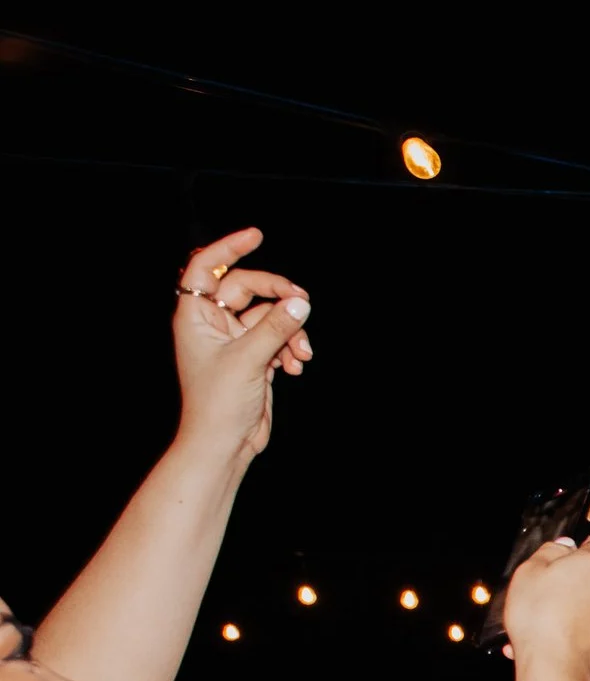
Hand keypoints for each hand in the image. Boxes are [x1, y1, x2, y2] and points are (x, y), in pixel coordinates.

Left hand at [172, 229, 313, 461]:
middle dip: (277, 297)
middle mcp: (213, 324)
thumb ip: (275, 328)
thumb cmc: (217, 404)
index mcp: (196, 315)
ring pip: (268, 317)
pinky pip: (276, 339)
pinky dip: (290, 348)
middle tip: (302, 304)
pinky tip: (296, 366)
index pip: (207, 267)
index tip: (256, 236)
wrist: (224, 444)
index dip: (229, 248)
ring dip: (289, 331)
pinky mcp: (253, 359)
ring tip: (301, 353)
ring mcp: (234, 341)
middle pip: (247, 289)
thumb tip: (300, 303)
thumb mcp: (249, 360)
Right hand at [504, 534, 589, 679]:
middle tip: (543, 597)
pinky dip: (573, 635)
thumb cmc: (539, 616)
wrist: (554, 667)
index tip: (569, 558)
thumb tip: (565, 546)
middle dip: (571, 586)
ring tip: (539, 626)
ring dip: (569, 613)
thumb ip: (550, 552)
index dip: (584, 550)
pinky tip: (548, 643)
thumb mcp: (529, 571)